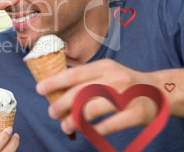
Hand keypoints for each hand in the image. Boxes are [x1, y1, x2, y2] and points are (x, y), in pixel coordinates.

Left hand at [36, 59, 158, 136]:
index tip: (40, 89)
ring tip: (65, 125)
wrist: (158, 90)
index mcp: (104, 67)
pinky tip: (87, 131)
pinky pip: (108, 125)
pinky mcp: (135, 114)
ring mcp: (126, 96)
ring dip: (74, 120)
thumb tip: (54, 86)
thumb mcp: (106, 71)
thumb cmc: (123, 82)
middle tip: (52, 112)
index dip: (55, 82)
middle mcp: (114, 79)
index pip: (74, 74)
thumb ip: (84, 77)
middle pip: (80, 93)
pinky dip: (94, 130)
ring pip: (92, 110)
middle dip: (61, 104)